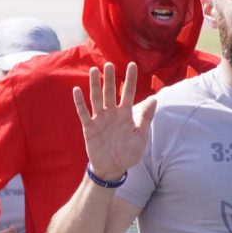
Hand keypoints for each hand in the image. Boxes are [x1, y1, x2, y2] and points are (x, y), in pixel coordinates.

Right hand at [72, 62, 156, 181]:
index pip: (129, 93)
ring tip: (93, 71)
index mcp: (126, 114)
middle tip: (109, 64)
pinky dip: (80, 102)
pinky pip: (83, 113)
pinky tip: (77, 90)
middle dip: (110, 78)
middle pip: (111, 92)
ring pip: (96, 98)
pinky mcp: (89, 127)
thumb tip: (155, 99)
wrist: (113, 168)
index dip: (131, 79)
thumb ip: (146, 118)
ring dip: (94, 85)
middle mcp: (112, 113)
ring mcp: (100, 119)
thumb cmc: (129, 153)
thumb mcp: (141, 136)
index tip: (132, 65)